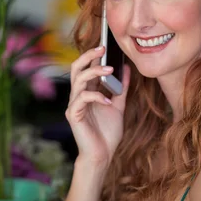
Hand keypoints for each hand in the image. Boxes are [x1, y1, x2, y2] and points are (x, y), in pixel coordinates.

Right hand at [65, 46, 130, 168]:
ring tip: (109, 70)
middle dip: (88, 56)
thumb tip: (126, 70)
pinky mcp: (73, 115)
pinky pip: (82, 99)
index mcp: (87, 92)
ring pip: (78, 80)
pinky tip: (108, 101)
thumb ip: (121, 89)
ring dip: (94, 72)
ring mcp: (74, 105)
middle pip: (76, 68)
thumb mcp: (118, 106)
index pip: (86, 68)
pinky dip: (96, 96)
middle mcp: (77, 96)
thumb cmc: (107, 133)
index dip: (93, 55)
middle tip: (102, 48)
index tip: (106, 45)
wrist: (102, 155)